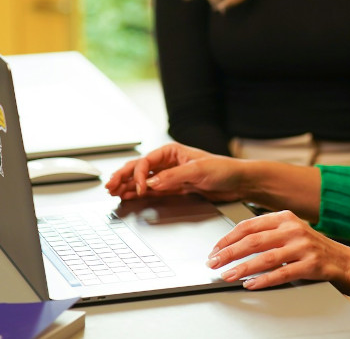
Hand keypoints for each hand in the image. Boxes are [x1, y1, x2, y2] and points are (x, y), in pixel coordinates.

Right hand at [105, 142, 245, 202]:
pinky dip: (139, 193)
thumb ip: (174, 176)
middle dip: (123, 177)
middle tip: (110, 187)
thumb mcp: (199, 170)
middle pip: (139, 169)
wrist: (239, 182)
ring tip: (113, 192)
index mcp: (173, 151)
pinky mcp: (174, 188)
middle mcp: (169, 162)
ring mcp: (170, 176)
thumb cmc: (224, 169)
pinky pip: (152, 190)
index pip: (146, 161)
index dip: (138, 174)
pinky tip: (129, 196)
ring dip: (128, 186)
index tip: (139, 188)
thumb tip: (152, 182)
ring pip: (143, 180)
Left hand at [206, 210, 349, 292]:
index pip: (250, 225)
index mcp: (285, 217)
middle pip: (254, 240)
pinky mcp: (310, 264)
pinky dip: (263, 279)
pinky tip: (250, 284)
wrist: (342, 259)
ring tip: (227, 275)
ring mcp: (303, 247)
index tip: (215, 249)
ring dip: (242, 268)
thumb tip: (233, 244)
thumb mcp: (290, 230)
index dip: (229, 238)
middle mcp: (294, 229)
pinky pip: (282, 273)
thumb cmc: (311, 246)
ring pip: (265, 257)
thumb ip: (266, 232)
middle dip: (229, 253)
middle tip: (213, 263)